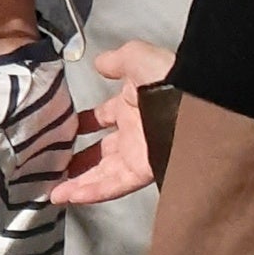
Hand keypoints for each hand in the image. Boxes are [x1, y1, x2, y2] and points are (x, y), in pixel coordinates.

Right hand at [52, 38, 176, 205]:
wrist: (199, 101)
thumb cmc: (169, 77)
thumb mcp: (137, 58)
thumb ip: (116, 61)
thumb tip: (99, 64)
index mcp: (132, 105)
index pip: (101, 118)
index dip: (82, 124)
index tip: (60, 130)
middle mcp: (135, 132)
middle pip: (101, 152)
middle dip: (77, 160)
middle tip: (54, 168)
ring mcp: (140, 152)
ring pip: (104, 173)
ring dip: (78, 183)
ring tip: (54, 193)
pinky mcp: (146, 169)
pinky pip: (115, 184)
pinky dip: (94, 191)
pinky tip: (72, 196)